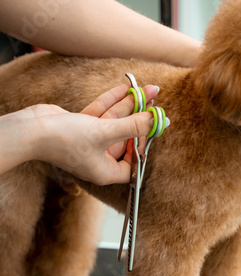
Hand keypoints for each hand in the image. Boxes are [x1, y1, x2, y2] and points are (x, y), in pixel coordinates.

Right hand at [31, 83, 160, 183]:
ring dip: (130, 106)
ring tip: (147, 89)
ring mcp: (90, 143)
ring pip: (115, 123)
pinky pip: (101, 115)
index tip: (150, 128)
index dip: (143, 147)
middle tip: (155, 99)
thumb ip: (133, 126)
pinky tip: (125, 88)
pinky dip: (112, 102)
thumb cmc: (65, 141)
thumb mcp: (105, 133)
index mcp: (105, 172)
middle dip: (140, 118)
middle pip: (126, 138)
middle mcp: (99, 159)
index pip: (133, 163)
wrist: (31, 130)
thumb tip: (158, 121)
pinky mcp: (81, 127)